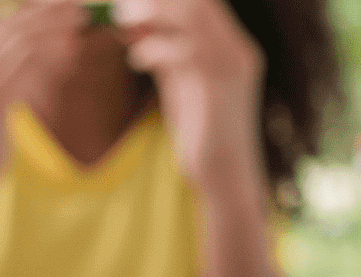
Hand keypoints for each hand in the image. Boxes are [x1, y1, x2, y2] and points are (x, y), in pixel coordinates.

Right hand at [0, 0, 84, 170]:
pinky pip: (24, 67)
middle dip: (46, 11)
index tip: (47, 1)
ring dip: (54, 29)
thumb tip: (25, 38)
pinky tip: (69, 54)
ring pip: (18, 41)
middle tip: (79, 8)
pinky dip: (50, 57)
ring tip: (80, 24)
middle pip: (6, 21)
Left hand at [116, 0, 264, 183]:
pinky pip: (185, 50)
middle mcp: (238, 49)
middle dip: (156, 1)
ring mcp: (233, 66)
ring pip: (194, 15)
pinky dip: (154, 48)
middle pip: (199, 1)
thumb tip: (138, 25)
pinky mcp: (219, 87)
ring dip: (152, 15)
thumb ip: (168, 52)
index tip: (130, 3)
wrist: (225, 175)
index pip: (203, 1)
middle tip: (122, 10)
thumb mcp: (183, 82)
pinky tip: (137, 59)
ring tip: (124, 26)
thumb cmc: (202, 130)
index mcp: (232, 45)